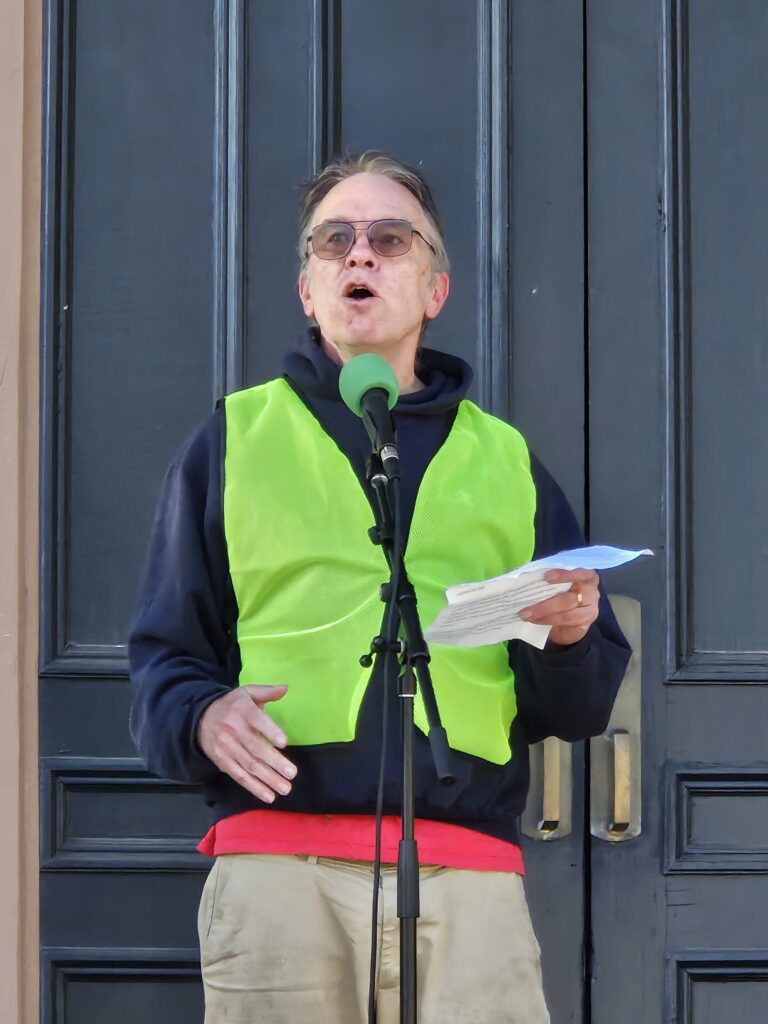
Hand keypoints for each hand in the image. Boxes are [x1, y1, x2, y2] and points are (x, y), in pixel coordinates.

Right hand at [197, 684, 296, 802]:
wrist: (200, 719)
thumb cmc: (232, 706)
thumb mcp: (246, 693)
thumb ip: (266, 692)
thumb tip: (285, 688)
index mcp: (242, 710)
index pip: (257, 720)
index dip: (270, 731)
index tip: (284, 742)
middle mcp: (234, 730)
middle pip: (255, 748)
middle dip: (274, 762)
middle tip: (292, 773)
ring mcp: (227, 748)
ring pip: (249, 765)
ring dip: (268, 779)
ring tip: (285, 788)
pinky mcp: (223, 762)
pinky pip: (239, 776)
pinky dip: (254, 787)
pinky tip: (269, 795)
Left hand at [519, 569, 599, 646]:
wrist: (568, 620)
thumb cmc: (562, 594)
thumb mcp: (558, 584)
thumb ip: (551, 580)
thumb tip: (530, 579)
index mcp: (587, 577)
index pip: (580, 574)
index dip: (564, 575)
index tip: (547, 576)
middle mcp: (592, 593)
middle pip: (569, 599)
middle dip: (545, 605)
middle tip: (525, 610)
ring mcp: (590, 611)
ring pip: (566, 614)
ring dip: (544, 616)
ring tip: (527, 616)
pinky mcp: (585, 625)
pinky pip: (566, 624)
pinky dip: (548, 621)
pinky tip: (536, 621)